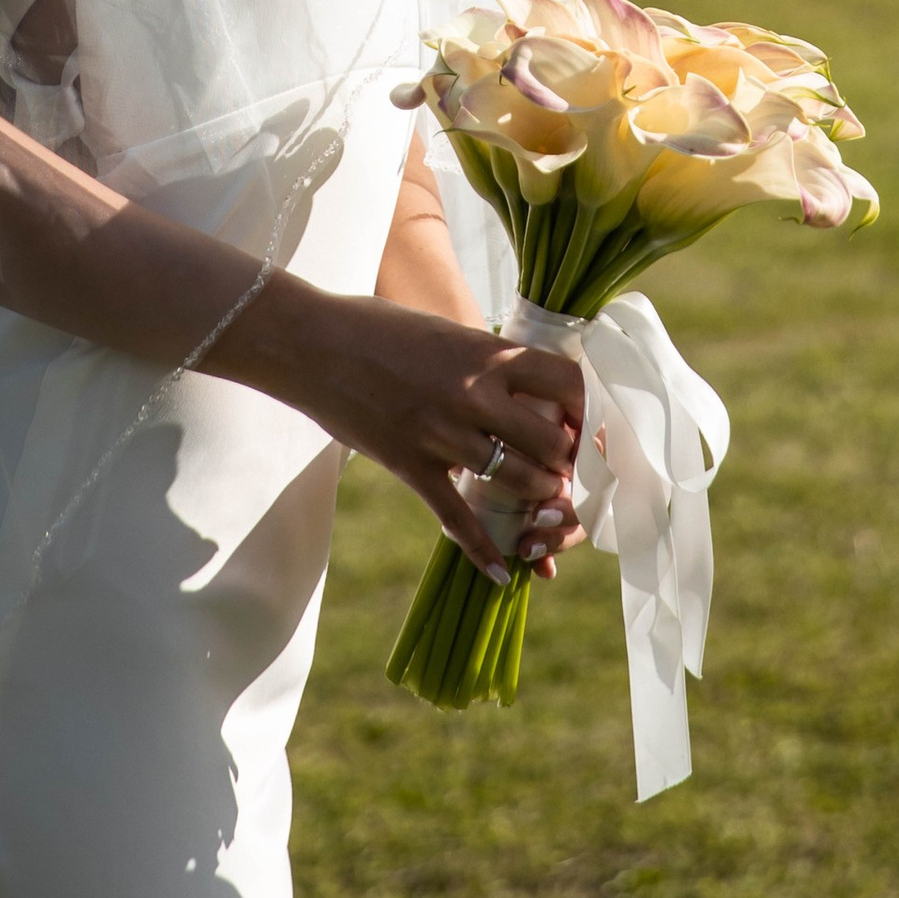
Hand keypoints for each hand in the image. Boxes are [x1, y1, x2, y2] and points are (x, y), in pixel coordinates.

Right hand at [232, 281, 586, 578]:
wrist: (313, 342)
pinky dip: (482, 550)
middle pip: (550, 441)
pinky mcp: (411, 465)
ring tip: (543, 502)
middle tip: (568, 470)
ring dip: (537, 496)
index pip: (565, 383)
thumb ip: (483, 359)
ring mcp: (443, 433)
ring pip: (515, 480)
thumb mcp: (443, 331)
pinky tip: (500, 571)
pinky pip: (457, 518)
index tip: (585, 422)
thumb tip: (520, 382)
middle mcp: (474, 393)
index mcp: (486, 352)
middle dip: (566, 460)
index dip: (586, 408)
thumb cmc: (377, 326)